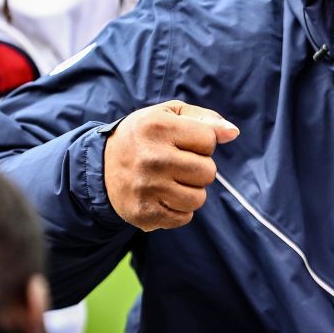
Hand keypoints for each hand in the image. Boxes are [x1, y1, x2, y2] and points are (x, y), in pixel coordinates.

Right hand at [103, 100, 239, 230]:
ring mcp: (147, 188)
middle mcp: (152, 158)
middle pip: (208, 172)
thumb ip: (205, 119)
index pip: (209, 140)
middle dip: (199, 168)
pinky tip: (162, 196)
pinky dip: (178, 210)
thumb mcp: (169, 115)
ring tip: (172, 181)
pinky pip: (183, 217)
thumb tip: (233, 133)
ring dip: (191, 191)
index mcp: (158, 127)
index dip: (202, 143)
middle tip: (178, 164)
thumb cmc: (145, 136)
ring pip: (198, 198)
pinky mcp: (143, 213)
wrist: (100, 165)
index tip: (183, 143)